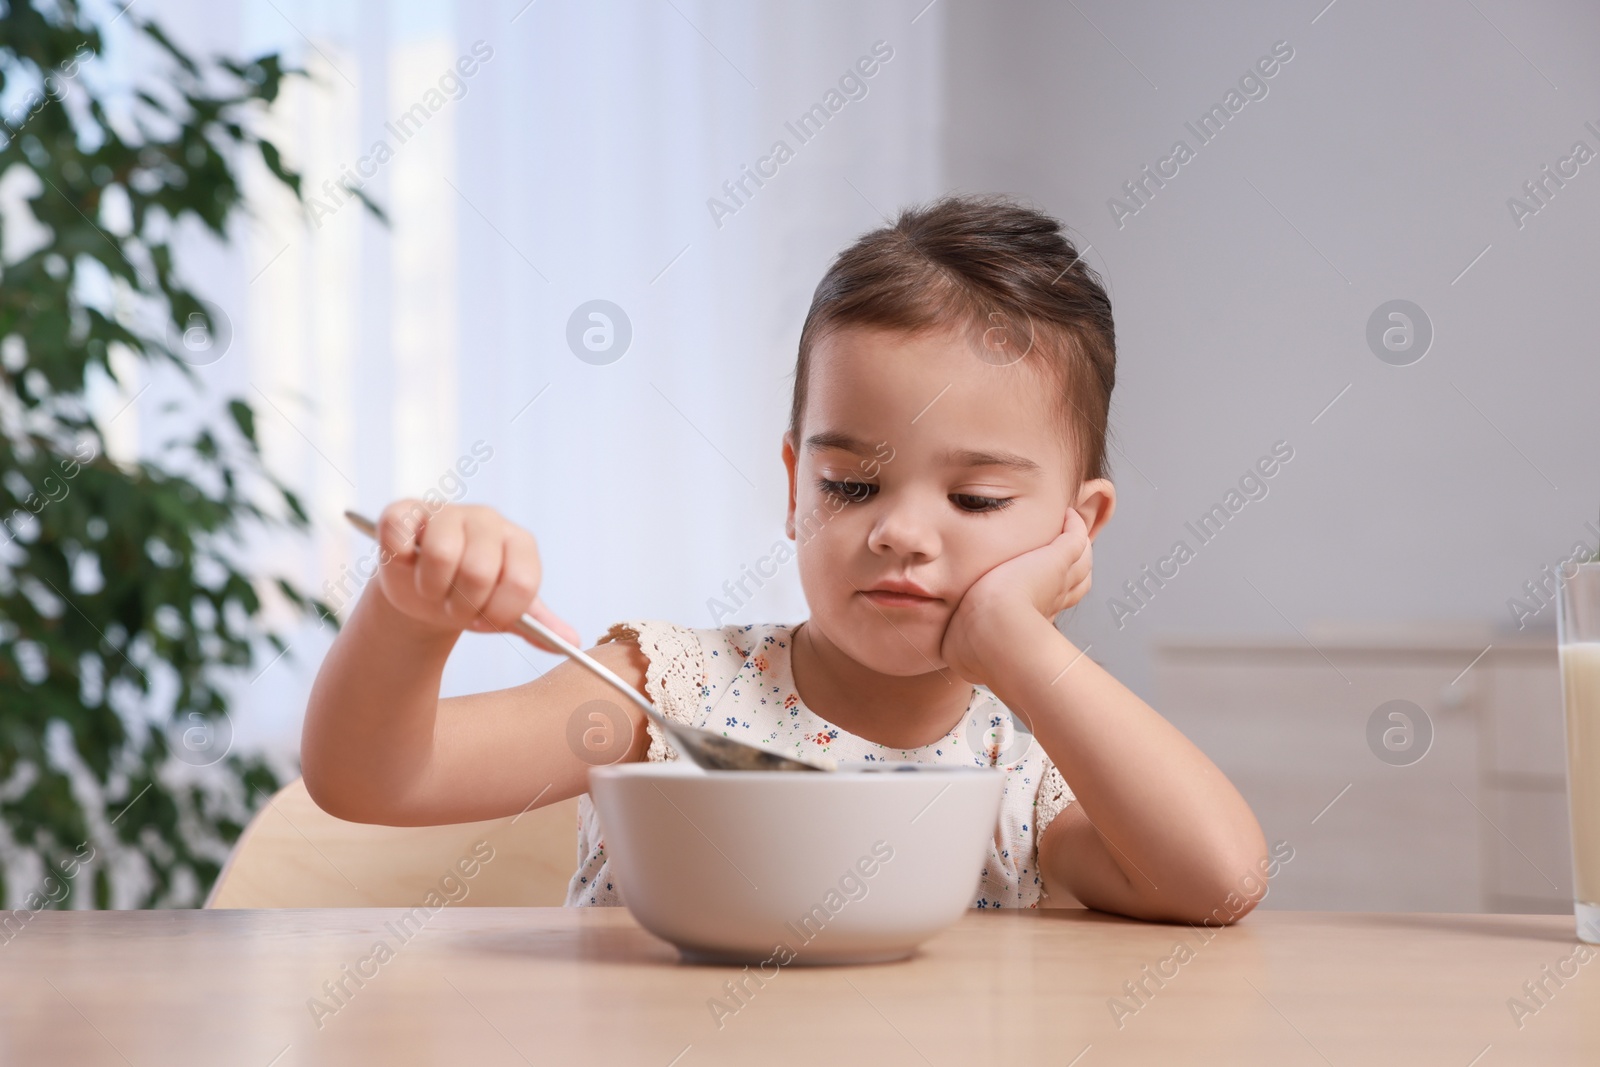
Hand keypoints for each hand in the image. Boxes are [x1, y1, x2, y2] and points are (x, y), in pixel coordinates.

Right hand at [373, 500, 580, 652]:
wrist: (424, 593)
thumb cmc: (471, 599)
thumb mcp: (504, 612)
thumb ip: (538, 626)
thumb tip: (572, 642)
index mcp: (519, 543)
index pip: (521, 582)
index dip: (499, 613)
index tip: (486, 621)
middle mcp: (487, 520)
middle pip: (479, 571)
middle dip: (461, 606)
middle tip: (453, 607)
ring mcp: (446, 512)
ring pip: (440, 554)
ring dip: (430, 588)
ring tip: (431, 589)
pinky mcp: (406, 511)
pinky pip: (400, 531)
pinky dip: (400, 558)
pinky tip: (406, 565)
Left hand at [940, 507, 1092, 684]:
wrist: (995, 636)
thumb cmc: (977, 648)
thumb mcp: (965, 648)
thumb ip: (961, 641)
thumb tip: (948, 649)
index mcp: (1031, 618)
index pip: (1047, 600)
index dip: (1047, 590)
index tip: (1037, 584)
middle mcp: (1051, 599)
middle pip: (1074, 578)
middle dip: (1070, 565)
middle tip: (1063, 548)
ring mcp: (1058, 579)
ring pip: (1079, 558)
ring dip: (1074, 543)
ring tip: (1067, 525)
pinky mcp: (1056, 559)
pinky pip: (1074, 537)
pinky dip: (1074, 525)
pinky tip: (1068, 513)